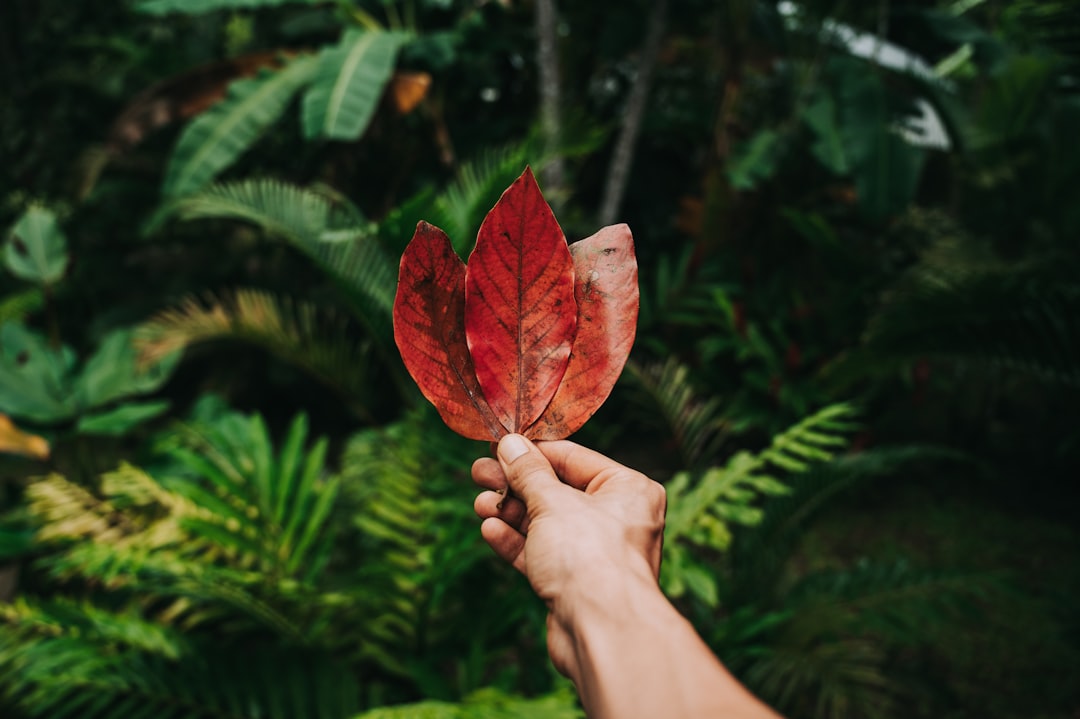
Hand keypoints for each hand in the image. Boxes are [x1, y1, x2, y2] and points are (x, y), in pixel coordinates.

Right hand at [472, 434, 666, 676]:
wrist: (601, 631)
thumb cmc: (590, 558)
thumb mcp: (553, 502)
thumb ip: (528, 472)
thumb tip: (510, 444)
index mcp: (627, 489)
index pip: (573, 458)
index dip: (532, 452)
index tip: (499, 445)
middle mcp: (617, 518)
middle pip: (557, 491)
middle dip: (515, 484)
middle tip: (478, 473)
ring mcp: (596, 552)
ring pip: (546, 524)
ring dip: (510, 513)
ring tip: (480, 503)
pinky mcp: (576, 582)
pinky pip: (543, 553)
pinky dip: (517, 542)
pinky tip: (490, 530)